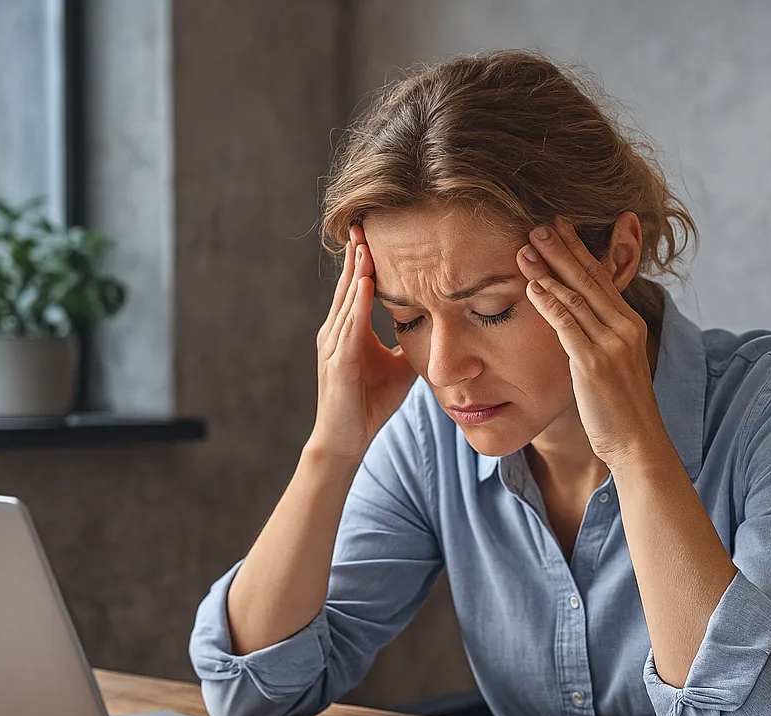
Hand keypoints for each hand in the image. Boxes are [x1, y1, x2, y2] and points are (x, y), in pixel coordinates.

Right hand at [307, 225, 417, 464]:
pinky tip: (365, 285)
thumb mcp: (397, 366)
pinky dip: (357, 305)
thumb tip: (437, 325)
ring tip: (366, 244)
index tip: (378, 231)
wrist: (346, 440)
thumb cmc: (369, 403)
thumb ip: (409, 343)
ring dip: (356, 272)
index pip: (359, 287)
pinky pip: (349, 328)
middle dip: (358, 254)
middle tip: (366, 221)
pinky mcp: (338, 364)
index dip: (368, 260)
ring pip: (347, 301)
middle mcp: (336, 331)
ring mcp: (334, 346)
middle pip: (349, 285)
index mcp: (349, 329)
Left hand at [517, 218, 672, 469]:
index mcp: (629, 324)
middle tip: (538, 222)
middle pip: (589, 278)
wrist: (637, 443)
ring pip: (576, 297)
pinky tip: (532, 286)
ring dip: (548, 269)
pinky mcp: (595, 364)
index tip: (558, 227)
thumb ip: (596, 339)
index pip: (601, 278)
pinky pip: (568, 326)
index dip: (578, 251)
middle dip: (562, 248)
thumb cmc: (619, 409)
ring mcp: (611, 344)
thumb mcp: (612, 365)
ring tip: (526, 246)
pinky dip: (549, 302)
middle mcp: (624, 328)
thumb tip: (572, 323)